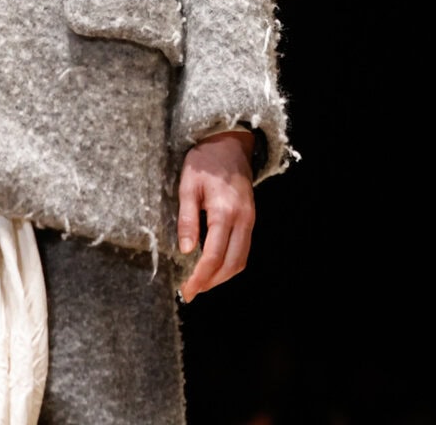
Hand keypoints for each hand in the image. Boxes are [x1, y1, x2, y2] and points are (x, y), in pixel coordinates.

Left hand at [178, 129, 255, 301]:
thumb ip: (187, 219)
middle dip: (211, 282)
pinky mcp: (250, 218)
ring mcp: (250, 219)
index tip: (187, 290)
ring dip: (222, 276)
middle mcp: (242, 219)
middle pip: (231, 264)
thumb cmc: (204, 161)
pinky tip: (214, 265)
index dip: (199, 277)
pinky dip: (229, 264)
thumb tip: (185, 251)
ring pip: (240, 260)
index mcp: (224, 211)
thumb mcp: (187, 186)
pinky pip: (244, 250)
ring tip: (201, 282)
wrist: (229, 143)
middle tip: (191, 291)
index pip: (213, 256)